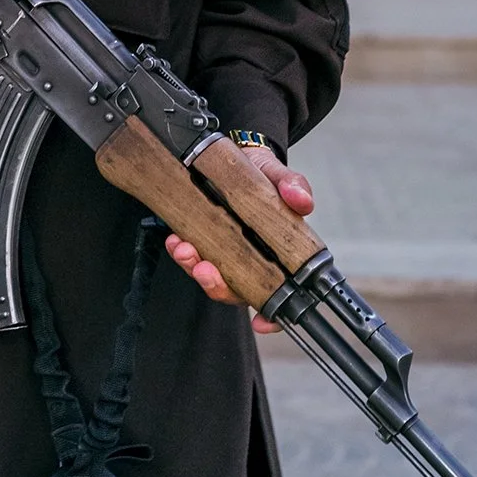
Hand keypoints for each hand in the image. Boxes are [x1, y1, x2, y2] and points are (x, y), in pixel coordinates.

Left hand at [164, 148, 314, 331]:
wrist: (237, 155)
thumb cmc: (263, 174)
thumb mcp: (279, 175)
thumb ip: (293, 186)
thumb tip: (301, 201)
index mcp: (276, 253)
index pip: (277, 294)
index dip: (271, 316)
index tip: (260, 322)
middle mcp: (249, 260)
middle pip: (236, 290)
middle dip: (217, 285)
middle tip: (205, 268)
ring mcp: (223, 253)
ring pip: (210, 276)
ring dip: (193, 267)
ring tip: (184, 248)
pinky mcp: (201, 239)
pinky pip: (191, 255)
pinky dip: (181, 251)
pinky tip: (175, 238)